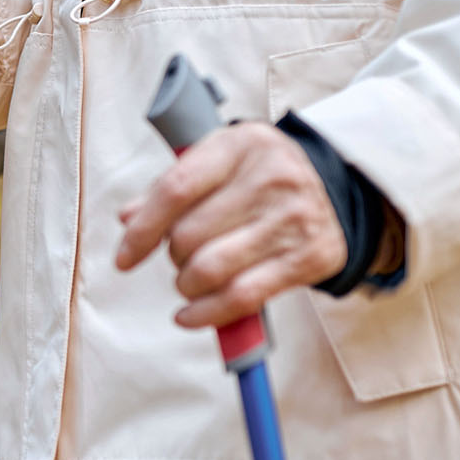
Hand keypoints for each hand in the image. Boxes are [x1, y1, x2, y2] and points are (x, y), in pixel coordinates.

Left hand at [116, 123, 347, 328]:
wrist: (335, 191)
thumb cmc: (260, 177)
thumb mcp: (219, 163)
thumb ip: (172, 187)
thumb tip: (128, 219)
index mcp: (240, 145)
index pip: (174, 190)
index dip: (142, 230)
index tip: (124, 258)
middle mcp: (272, 177)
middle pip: (190, 234)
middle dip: (172, 256)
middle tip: (179, 258)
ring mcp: (294, 219)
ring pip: (211, 269)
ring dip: (187, 285)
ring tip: (189, 281)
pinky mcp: (310, 257)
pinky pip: (243, 296)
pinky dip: (207, 313)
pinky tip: (191, 315)